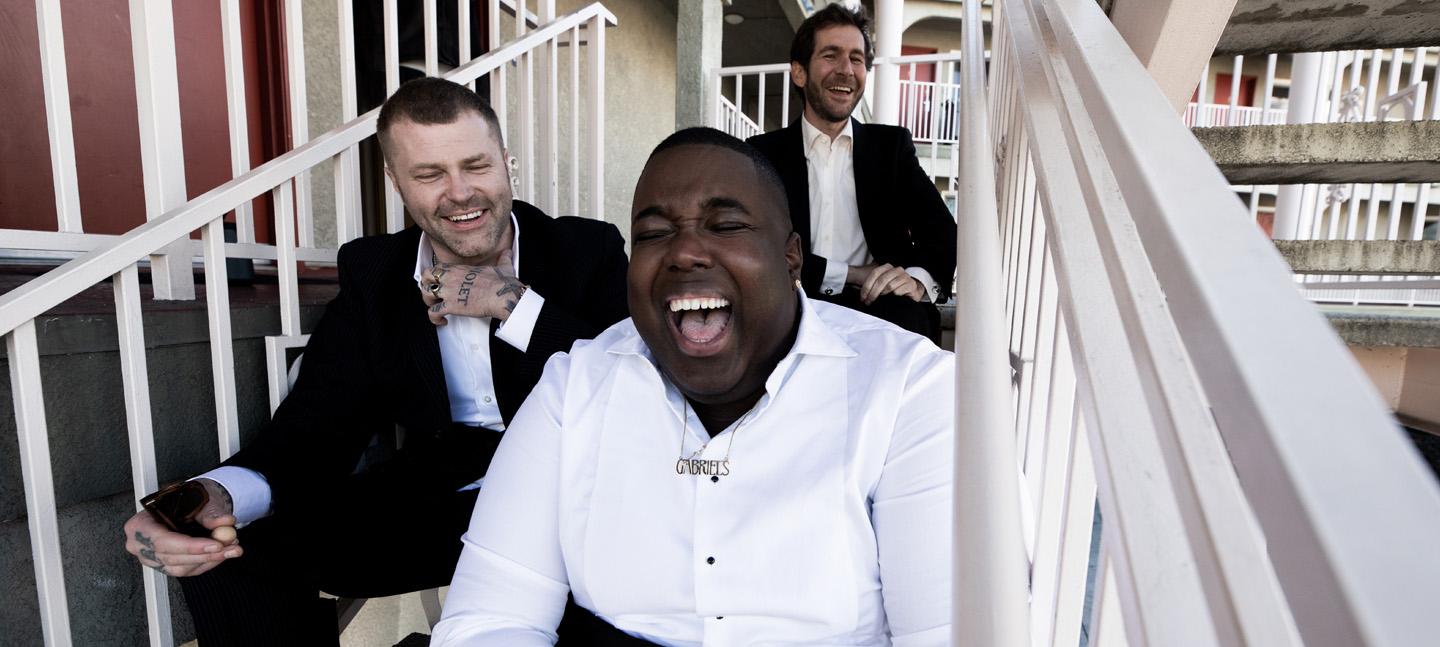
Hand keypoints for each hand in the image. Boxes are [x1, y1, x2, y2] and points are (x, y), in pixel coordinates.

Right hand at [123, 478, 241, 577]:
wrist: (187, 504)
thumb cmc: (186, 499)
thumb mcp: (197, 499)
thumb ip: (210, 512)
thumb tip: (225, 521)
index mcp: (139, 525)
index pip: (162, 541)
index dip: (189, 546)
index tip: (215, 545)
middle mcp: (140, 545)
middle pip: (172, 558)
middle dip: (204, 554)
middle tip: (230, 547)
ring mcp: (152, 559)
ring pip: (181, 568)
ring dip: (209, 560)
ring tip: (231, 548)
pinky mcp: (165, 566)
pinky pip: (187, 571)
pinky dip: (207, 563)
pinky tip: (222, 554)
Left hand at [420, 249, 527, 325]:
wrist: (501, 295)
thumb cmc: (501, 283)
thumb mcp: (502, 267)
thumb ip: (503, 259)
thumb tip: (508, 253)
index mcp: (459, 268)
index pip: (439, 267)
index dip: (436, 274)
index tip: (439, 281)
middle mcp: (450, 278)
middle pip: (426, 276)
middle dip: (426, 284)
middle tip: (432, 292)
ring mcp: (448, 292)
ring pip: (425, 294)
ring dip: (428, 302)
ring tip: (436, 307)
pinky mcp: (450, 306)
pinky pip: (433, 313)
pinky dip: (434, 319)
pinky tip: (442, 321)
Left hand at [852, 263, 925, 303]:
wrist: (911, 293)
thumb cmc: (894, 290)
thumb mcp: (881, 285)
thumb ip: (872, 286)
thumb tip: (862, 295)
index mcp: (887, 267)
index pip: (874, 274)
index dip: (866, 286)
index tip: (862, 297)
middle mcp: (897, 270)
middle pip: (881, 280)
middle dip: (873, 293)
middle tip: (868, 302)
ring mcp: (905, 276)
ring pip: (890, 286)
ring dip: (882, 296)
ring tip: (879, 301)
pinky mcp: (911, 285)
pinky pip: (898, 291)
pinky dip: (892, 297)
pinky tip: (891, 300)